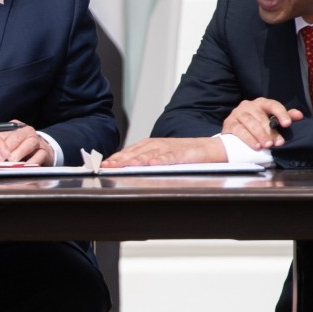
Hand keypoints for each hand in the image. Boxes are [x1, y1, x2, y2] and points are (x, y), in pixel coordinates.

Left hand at [0, 121, 53, 165]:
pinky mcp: (45, 150)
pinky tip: (26, 166)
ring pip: (29, 143)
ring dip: (19, 152)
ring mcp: (37, 140)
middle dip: (6, 148)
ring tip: (11, 160)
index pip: (4, 133)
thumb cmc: (20, 148)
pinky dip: (33, 160)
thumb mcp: (8, 145)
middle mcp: (26, 131)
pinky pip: (40, 154)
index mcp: (14, 128)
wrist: (41, 151)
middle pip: (16, 137)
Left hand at [102, 137, 225, 167]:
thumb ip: (144, 159)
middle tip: (108, 166)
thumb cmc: (183, 153)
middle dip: (120, 159)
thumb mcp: (160, 155)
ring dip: (136, 159)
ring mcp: (169, 148)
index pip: (129, 151)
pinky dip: (161, 160)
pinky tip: (153, 163)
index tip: (104, 164)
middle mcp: (157, 145)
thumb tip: (126, 166)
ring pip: (150, 154)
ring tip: (125, 165)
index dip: (116, 158)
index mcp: (149, 145)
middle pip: (136, 152)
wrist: (208, 148)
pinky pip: (170, 157)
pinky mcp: (182, 153)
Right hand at [222, 98, 303, 149]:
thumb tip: (299, 115)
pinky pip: (239, 130)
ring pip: (250, 122)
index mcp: (261, 103)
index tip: (287, 124)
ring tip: (267, 145)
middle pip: (261, 117)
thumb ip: (285, 117)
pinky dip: (248, 138)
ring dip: (260, 135)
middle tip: (278, 143)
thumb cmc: (257, 125)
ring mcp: (237, 113)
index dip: (281, 113)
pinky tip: (256, 146)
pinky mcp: (229, 123)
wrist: (235, 131)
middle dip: (271, 131)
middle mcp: (248, 105)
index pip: (272, 105)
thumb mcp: (271, 120)